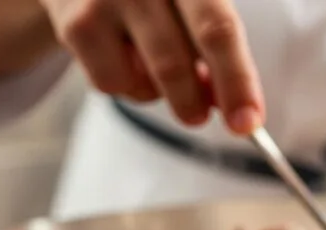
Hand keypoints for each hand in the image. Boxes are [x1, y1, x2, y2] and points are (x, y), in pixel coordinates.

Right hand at [38, 0, 263, 133]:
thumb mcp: (188, 8)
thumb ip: (210, 48)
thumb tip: (224, 104)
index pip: (219, 30)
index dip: (237, 81)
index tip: (249, 122)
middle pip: (178, 61)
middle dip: (195, 102)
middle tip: (199, 118)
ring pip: (146, 80)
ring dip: (161, 94)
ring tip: (154, 67)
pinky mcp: (76, 25)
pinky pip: (111, 83)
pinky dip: (127, 87)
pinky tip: (123, 58)